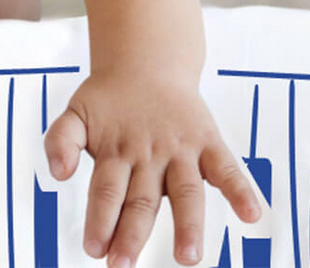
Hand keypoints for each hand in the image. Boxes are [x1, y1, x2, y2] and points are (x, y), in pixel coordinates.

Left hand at [44, 70, 261, 266]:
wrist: (145, 62)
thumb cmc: (110, 100)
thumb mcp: (76, 112)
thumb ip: (61, 139)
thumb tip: (58, 173)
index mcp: (115, 151)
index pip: (106, 191)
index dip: (100, 220)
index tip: (95, 250)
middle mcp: (148, 154)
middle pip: (141, 199)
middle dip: (131, 234)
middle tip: (121, 264)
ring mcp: (180, 149)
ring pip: (185, 190)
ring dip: (187, 224)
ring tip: (187, 256)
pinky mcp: (208, 142)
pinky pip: (227, 167)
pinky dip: (240, 189)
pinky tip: (250, 214)